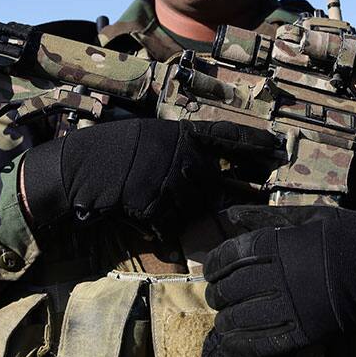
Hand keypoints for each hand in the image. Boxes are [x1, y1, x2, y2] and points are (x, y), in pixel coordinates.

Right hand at [21, 119, 276, 233]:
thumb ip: (176, 149)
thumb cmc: (108, 149)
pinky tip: (146, 217)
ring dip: (185, 209)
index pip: (226, 135)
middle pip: (215, 179)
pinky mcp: (157, 203)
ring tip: (163, 205)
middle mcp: (181, 154)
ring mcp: (170, 179)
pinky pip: (171, 220)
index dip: (253, 142)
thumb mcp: (148, 138)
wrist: (77, 167)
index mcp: (179, 132)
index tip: (278, 147)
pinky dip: (162, 224)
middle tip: (245, 196)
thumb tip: (200, 163)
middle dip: (227, 191)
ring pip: (194, 203)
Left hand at [203, 209, 355, 356]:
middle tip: (215, 295)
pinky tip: (231, 341)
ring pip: (244, 316)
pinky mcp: (305, 331)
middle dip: (218, 293)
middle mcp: (284, 275)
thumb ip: (271, 216)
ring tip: (222, 319)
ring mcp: (294, 305)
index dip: (215, 263)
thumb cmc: (352, 238)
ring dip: (226, 319)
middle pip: (234, 287)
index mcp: (284, 243)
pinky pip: (265, 341)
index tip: (210, 269)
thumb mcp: (313, 216)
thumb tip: (232, 214)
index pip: (235, 254)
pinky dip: (242, 343)